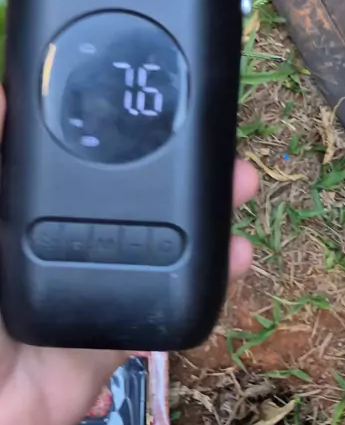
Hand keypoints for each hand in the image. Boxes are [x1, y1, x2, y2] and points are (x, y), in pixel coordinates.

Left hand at [0, 88, 257, 424]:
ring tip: (240, 181)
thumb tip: (2, 94)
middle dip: (178, 164)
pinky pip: (171, 300)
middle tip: (215, 136)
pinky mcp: (119, 330)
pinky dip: (210, 276)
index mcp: (24, 211)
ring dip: (206, 210)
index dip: (118, 125)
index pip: (79, 159)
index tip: (153, 95)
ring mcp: (96, 283)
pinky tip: (236, 253)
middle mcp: (65, 239)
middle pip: (132, 193)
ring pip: (162, 239)